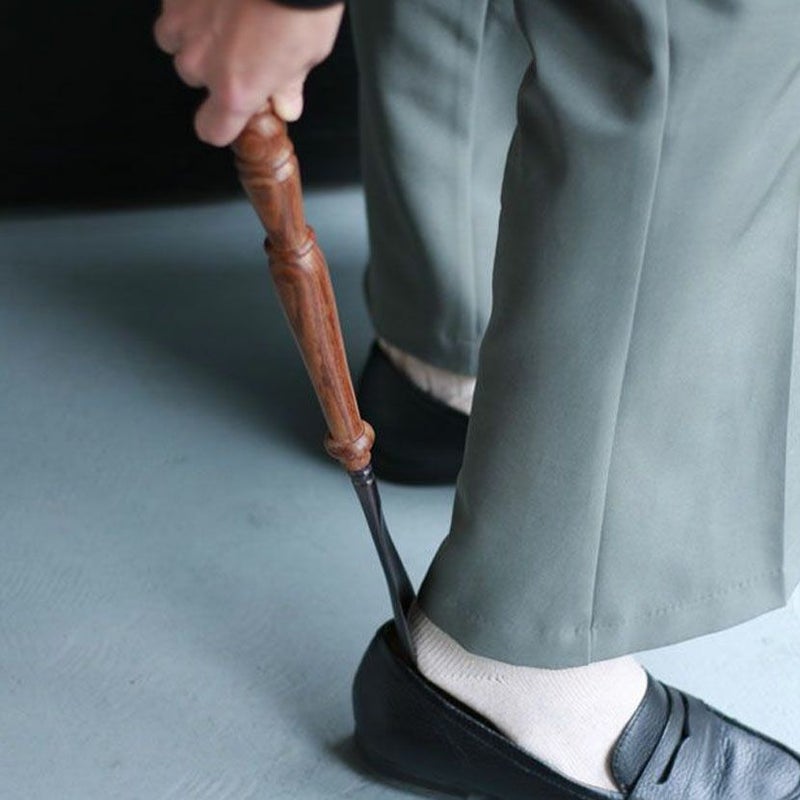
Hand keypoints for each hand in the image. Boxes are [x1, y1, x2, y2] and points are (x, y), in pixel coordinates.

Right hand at [154, 0, 344, 145]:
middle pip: (195, 79)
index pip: (212, 130)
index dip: (222, 124)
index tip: (233, 114)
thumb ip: (289, 85)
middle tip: (244, 45)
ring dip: (195, 33)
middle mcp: (201, 61)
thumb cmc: (301, 4)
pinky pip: (173, 7)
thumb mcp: (308, 55)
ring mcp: (183, 22)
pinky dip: (191, 3)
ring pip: (175, 41)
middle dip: (214, 66)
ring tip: (226, 16)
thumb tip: (286, 105)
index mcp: (235, 90)